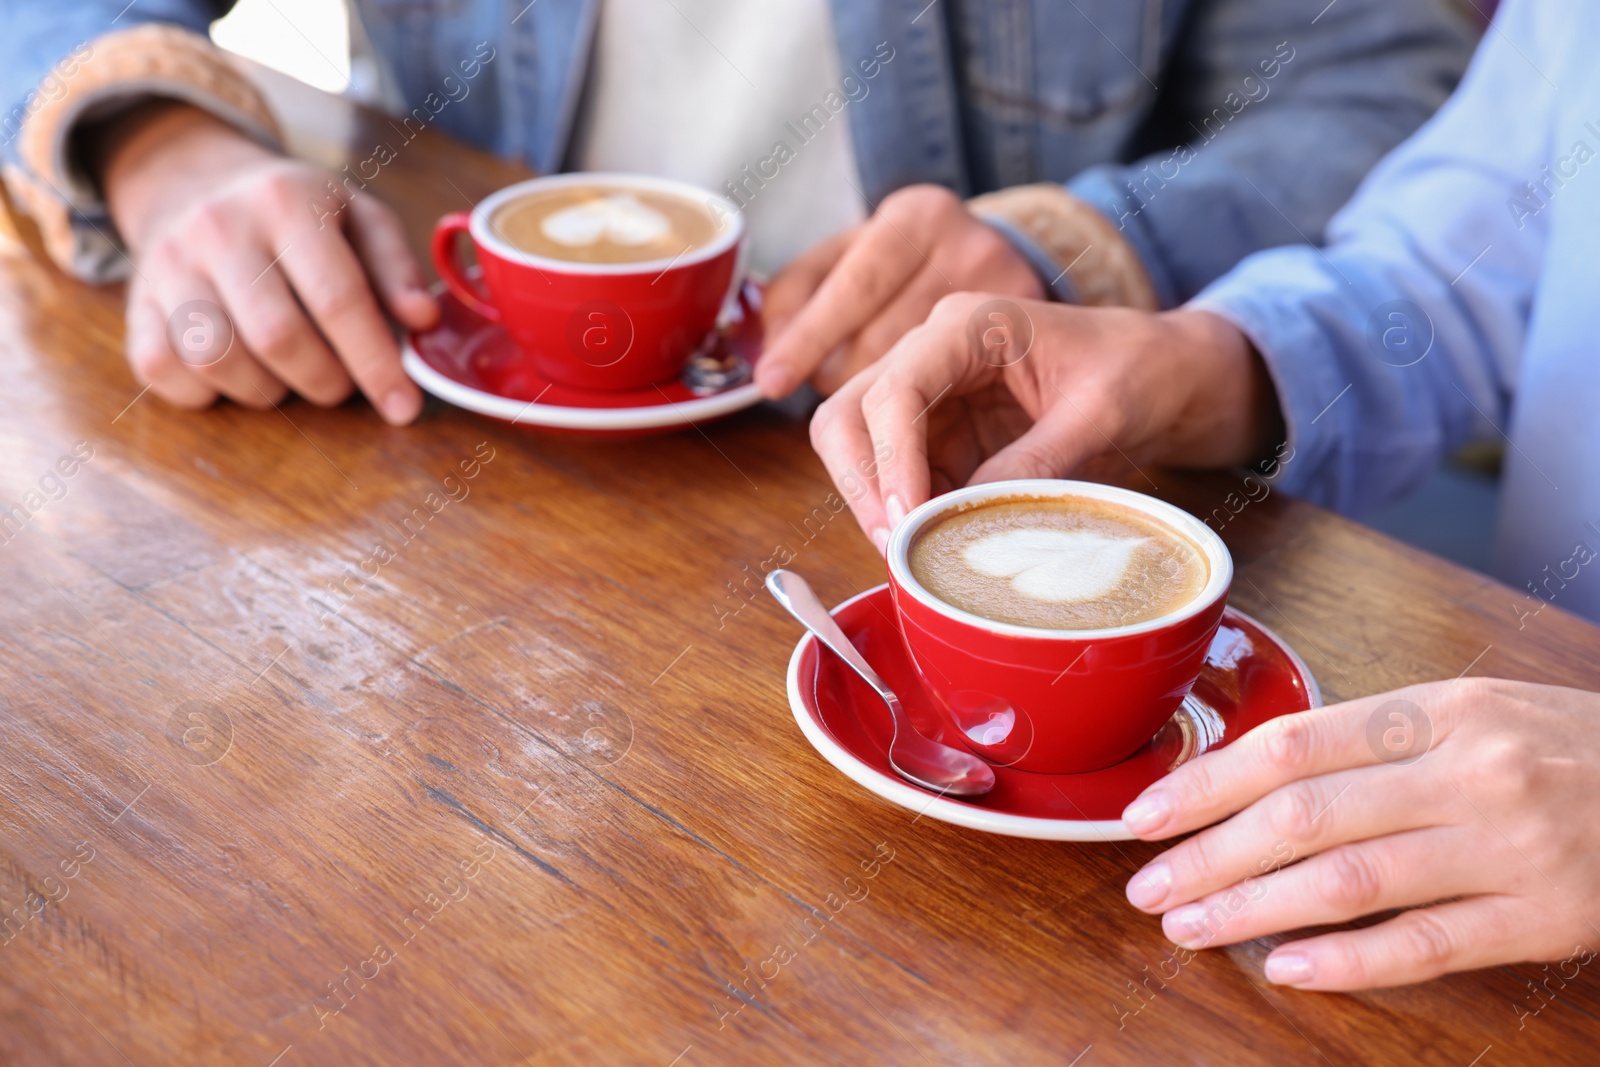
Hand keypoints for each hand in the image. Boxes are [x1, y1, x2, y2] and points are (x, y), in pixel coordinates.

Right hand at [97, 103, 437, 422]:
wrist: (195, 180)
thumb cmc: (296, 214)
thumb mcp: (358, 216)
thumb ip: (396, 267)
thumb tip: (423, 319)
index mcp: (287, 202)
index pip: (337, 298)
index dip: (375, 363)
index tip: (403, 406)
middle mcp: (219, 227)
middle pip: (278, 338)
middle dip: (325, 381)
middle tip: (341, 384)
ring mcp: (168, 264)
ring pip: (217, 361)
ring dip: (267, 390)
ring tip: (289, 374)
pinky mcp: (135, 302)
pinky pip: (164, 371)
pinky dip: (206, 392)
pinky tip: (237, 373)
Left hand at [754, 184, 1042, 398]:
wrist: (1002, 259)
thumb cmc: (908, 263)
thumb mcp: (851, 254)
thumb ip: (800, 293)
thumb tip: (768, 350)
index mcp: (918, 216)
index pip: (855, 286)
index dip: (808, 339)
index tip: (771, 381)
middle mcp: (969, 247)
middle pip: (880, 340)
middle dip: (836, 372)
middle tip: (822, 382)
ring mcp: (1006, 295)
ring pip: (911, 376)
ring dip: (870, 396)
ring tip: (865, 389)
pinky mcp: (1026, 339)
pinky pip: (951, 394)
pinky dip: (912, 411)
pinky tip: (904, 405)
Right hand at [808, 292, 1278, 550]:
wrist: (1163, 374)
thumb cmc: (1137, 370)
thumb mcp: (1098, 414)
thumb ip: (1037, 460)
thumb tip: (966, 517)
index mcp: (966, 324)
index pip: (895, 389)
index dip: (890, 458)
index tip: (907, 519)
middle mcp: (929, 352)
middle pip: (846, 416)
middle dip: (861, 484)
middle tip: (895, 548)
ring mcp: (929, 397)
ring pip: (861, 453)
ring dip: (880, 506)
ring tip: (920, 556)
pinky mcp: (940, 437)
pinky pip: (900, 481)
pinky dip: (909, 515)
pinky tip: (938, 544)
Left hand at [1120, 679, 1599, 990]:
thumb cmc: (1564, 749)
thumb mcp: (1474, 715)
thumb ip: (1375, 741)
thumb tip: (1253, 775)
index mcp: (1440, 711)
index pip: (1293, 745)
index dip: (1207, 784)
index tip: (1144, 816)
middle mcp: (1469, 772)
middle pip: (1305, 816)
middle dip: (1208, 855)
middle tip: (1147, 888)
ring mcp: (1508, 846)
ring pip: (1350, 881)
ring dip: (1253, 909)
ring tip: (1189, 928)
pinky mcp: (1542, 917)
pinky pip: (1427, 944)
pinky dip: (1350, 961)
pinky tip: (1288, 969)